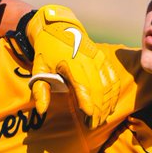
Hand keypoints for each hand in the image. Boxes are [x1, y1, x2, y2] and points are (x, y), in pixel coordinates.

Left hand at [25, 5, 118, 128]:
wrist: (58, 27)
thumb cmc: (47, 50)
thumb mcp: (38, 68)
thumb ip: (40, 90)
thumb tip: (42, 110)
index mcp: (71, 62)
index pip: (83, 86)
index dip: (88, 104)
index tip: (89, 118)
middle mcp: (87, 60)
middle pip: (98, 89)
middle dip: (98, 109)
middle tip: (93, 125)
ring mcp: (97, 58)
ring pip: (108, 85)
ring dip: (106, 104)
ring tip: (101, 118)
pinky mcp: (103, 58)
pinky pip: (112, 78)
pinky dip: (113, 92)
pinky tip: (111, 105)